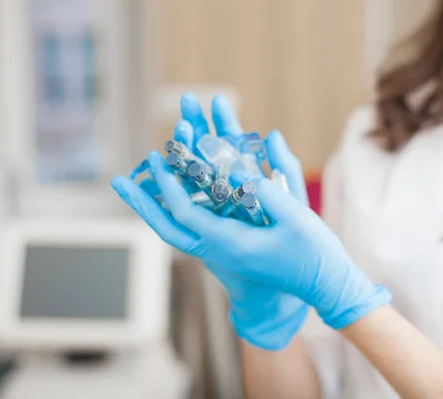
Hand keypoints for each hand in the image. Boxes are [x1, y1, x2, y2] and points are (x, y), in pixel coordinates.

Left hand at [112, 113, 390, 333]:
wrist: (323, 285)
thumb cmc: (313, 254)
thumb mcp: (293, 217)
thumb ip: (264, 189)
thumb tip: (234, 166)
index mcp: (232, 244)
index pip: (186, 214)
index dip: (170, 184)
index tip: (160, 156)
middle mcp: (220, 249)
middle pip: (168, 227)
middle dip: (143, 202)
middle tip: (120, 180)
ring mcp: (223, 249)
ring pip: (177, 228)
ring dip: (155, 205)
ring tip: (135, 184)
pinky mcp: (230, 245)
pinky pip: (194, 225)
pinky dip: (177, 207)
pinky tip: (173, 189)